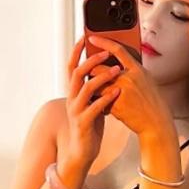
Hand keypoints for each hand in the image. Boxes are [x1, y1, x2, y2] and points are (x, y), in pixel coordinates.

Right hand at [60, 34, 121, 171]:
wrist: (82, 151)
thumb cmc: (90, 125)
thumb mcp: (91, 102)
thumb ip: (96, 88)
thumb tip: (106, 69)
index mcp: (73, 93)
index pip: (71, 67)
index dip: (76, 52)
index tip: (84, 37)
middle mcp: (72, 99)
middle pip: (77, 74)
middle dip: (91, 60)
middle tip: (105, 52)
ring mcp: (76, 111)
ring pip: (85, 88)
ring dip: (101, 77)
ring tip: (116, 70)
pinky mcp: (83, 123)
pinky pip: (94, 108)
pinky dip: (106, 98)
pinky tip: (117, 92)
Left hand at [85, 33, 175, 141]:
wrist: (156, 122)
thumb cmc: (152, 102)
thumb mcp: (147, 80)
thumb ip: (133, 70)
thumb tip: (118, 62)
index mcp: (138, 69)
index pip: (117, 49)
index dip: (103, 42)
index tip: (92, 37)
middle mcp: (129, 78)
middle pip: (100, 68)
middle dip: (91, 70)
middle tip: (88, 72)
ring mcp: (121, 92)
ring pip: (96, 84)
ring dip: (93, 88)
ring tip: (96, 91)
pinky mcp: (115, 105)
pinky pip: (99, 100)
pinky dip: (99, 102)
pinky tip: (104, 105)